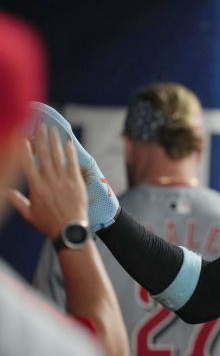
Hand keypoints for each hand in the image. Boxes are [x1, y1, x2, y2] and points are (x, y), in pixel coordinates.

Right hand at [8, 124, 88, 238]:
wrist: (70, 230)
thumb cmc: (49, 223)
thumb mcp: (29, 214)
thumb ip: (18, 201)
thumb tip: (7, 192)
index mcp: (36, 187)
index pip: (27, 164)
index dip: (25, 150)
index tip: (23, 138)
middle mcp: (48, 180)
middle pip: (44, 155)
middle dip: (41, 139)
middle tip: (40, 126)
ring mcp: (63, 180)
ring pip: (58, 156)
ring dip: (54, 141)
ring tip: (52, 129)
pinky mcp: (76, 182)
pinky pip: (72, 163)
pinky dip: (70, 152)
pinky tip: (68, 142)